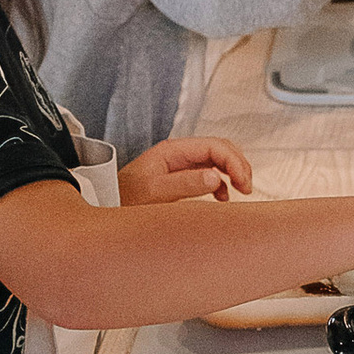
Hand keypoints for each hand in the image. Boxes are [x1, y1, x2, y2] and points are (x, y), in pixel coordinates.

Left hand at [117, 135, 252, 207]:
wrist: (107, 206)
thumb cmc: (124, 199)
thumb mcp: (154, 193)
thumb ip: (184, 184)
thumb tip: (215, 178)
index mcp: (173, 150)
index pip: (215, 147)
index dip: (234, 162)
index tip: (243, 184)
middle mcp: (179, 154)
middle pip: (220, 149)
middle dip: (238, 165)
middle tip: (246, 187)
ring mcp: (181, 166)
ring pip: (218, 161)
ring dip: (233, 172)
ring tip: (241, 191)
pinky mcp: (181, 179)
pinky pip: (210, 174)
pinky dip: (223, 183)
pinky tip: (223, 197)